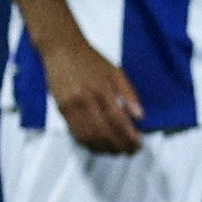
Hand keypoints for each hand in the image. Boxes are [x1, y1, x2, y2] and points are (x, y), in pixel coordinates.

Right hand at [41, 34, 143, 155]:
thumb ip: (129, 94)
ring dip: (103, 148)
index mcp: (102, 90)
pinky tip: (97, 145)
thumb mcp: (116, 71)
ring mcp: (71, 106)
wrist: (62, 49)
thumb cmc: (91, 60)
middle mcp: (85, 100)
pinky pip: (74, 132)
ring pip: (87, 136)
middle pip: (103, 132)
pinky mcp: (60, 109)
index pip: (118, 120)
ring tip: (116, 151)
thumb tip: (140, 116)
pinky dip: (87, 143)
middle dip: (118, 145)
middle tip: (130, 151)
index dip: (129, 136)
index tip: (139, 144)